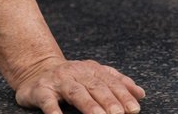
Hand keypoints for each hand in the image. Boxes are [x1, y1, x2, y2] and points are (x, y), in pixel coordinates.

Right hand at [13, 57, 144, 113]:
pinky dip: (54, 111)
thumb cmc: (71, 77)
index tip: (135, 109)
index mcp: (93, 70)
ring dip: (89, 105)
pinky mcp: (41, 90)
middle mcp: (77, 73)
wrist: (36, 69)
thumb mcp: (95, 76)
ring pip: (77, 93)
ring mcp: (59, 81)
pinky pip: (48, 102)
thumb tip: (141, 94)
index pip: (112, 83)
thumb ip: (117, 83)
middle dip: (110, 101)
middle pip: (96, 87)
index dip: (124, 96)